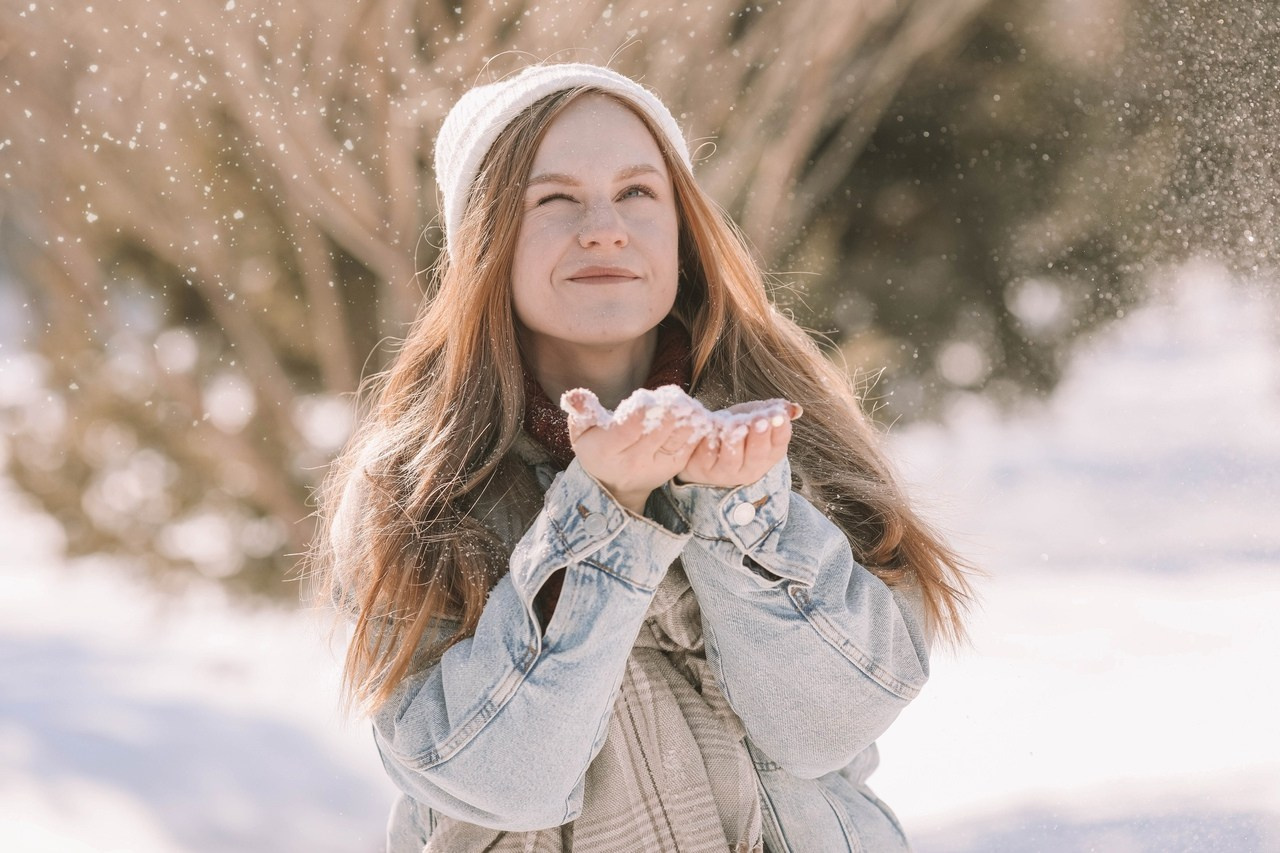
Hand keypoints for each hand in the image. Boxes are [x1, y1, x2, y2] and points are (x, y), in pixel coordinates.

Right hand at [564, 389, 698, 514]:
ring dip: (685, 414)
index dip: (644, 407)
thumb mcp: (581, 432)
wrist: (615, 486)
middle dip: (668, 406)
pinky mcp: (675, 466)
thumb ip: (581, 411)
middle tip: (669, 394)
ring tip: (681, 402)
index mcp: (607, 450)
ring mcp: (657, 466)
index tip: (647, 396)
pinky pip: (690, 443)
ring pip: (680, 434)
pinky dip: (694, 426)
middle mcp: (634, 461)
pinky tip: (690, 413)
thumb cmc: (597, 450)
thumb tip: (574, 395)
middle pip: (660, 427)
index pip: (632, 426)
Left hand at [676, 400, 800, 488]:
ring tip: (737, 424)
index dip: (780, 431)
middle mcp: (749, 468)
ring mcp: (725, 472)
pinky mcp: (702, 469)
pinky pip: (706, 456)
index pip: (779, 445)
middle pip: (757, 455)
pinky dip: (709, 443)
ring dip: (735, 441)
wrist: (703, 446)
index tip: (779, 416)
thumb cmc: (735, 429)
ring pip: (731, 459)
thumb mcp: (755, 416)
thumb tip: (796, 409)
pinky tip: (711, 430)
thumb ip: (775, 411)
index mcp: (768, 455)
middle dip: (760, 437)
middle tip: (761, 421)